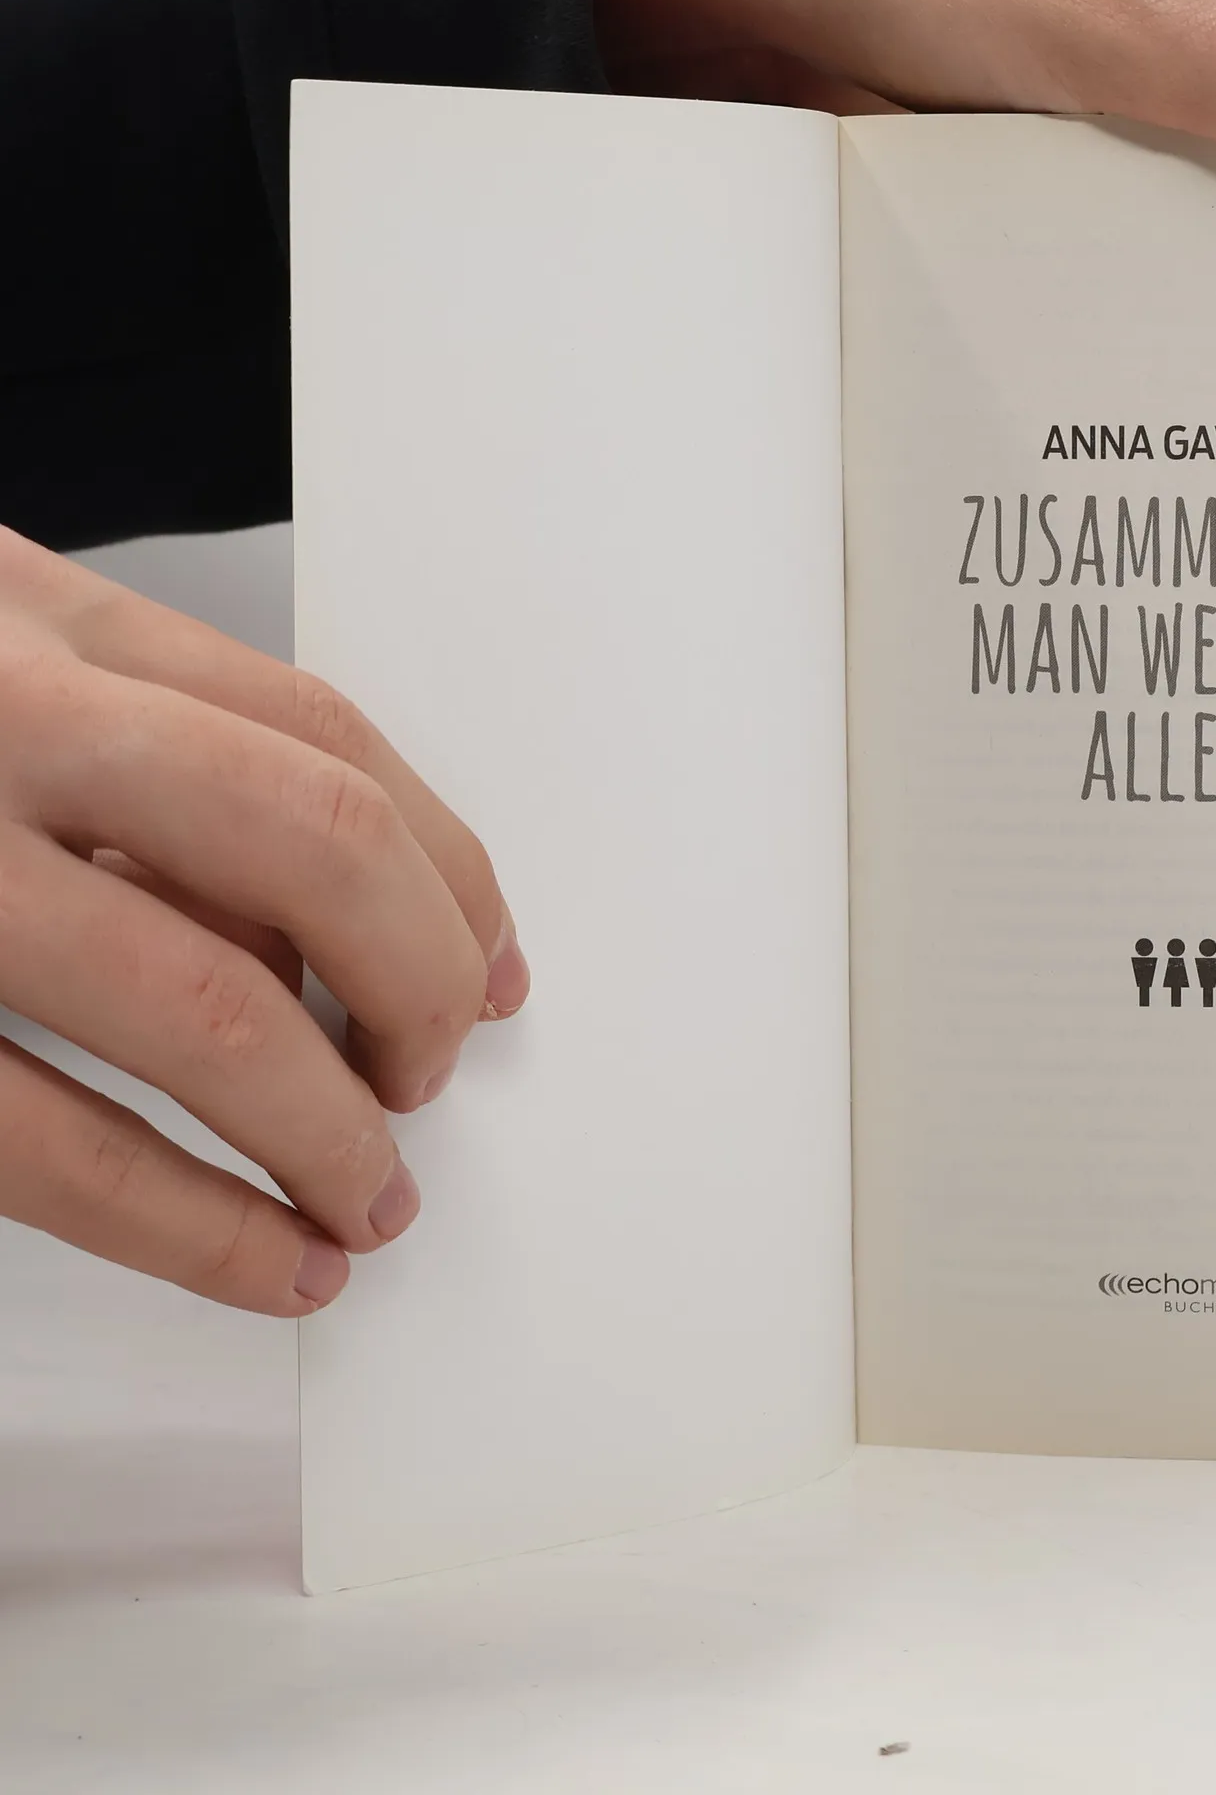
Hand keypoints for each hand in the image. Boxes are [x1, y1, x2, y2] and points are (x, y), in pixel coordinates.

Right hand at [0, 530, 529, 1316]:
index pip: (325, 739)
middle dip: (419, 981)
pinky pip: (43, 1144)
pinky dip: (189, 1223)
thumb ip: (147, 748)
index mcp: (33, 623)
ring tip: (373, 1199)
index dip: (452, 867)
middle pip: (313, 846)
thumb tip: (353, 917)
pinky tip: (267, 1263)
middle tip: (437, 1068)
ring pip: (198, 1006)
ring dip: (324, 1129)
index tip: (498, 962)